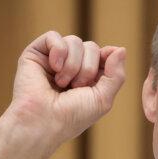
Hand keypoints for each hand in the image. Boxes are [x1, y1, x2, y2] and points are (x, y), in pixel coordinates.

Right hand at [0, 31, 125, 158]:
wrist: (43, 121)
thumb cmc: (72, 116)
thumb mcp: (103, 99)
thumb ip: (116, 75)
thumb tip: (121, 49)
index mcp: (88, 77)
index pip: (104, 55)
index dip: (106, 59)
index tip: (100, 74)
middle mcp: (71, 66)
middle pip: (91, 47)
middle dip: (88, 68)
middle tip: (76, 88)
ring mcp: (54, 59)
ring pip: (75, 41)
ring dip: (72, 65)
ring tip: (62, 83)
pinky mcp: (36, 53)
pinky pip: (54, 36)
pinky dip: (58, 52)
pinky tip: (53, 68)